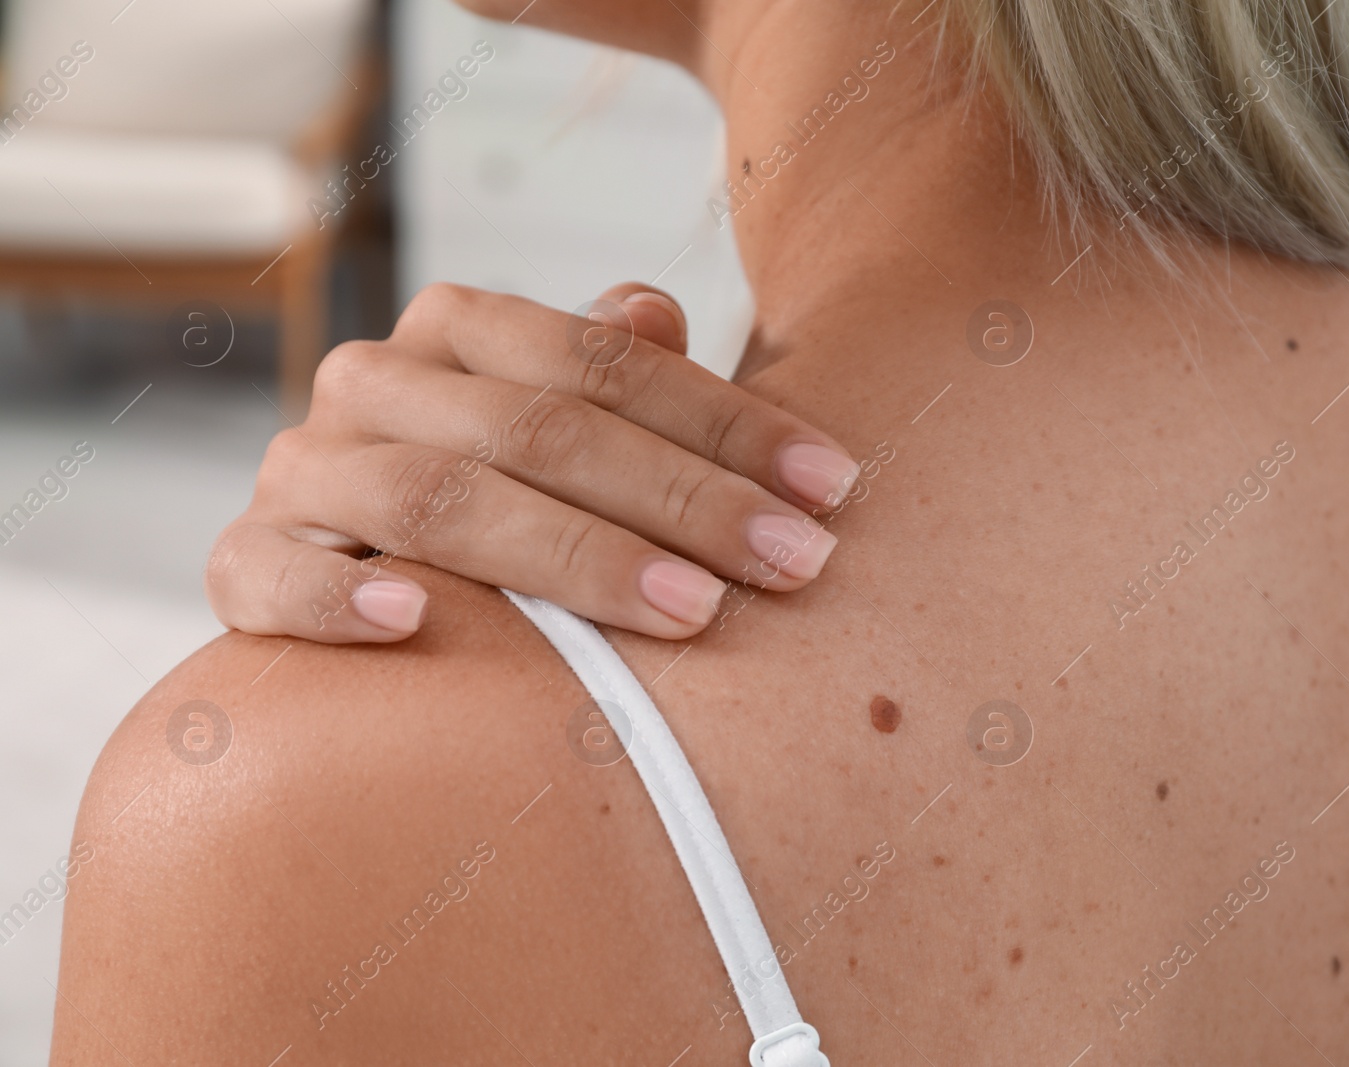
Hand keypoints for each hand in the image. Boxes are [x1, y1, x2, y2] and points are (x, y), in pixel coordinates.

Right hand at [205, 282, 859, 641]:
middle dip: (684, 501)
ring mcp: (306, 470)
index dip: (728, 423)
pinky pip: (270, 578)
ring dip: (572, 560)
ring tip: (689, 611)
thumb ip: (609, 371)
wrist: (350, 564)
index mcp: (462, 327)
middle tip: (793, 563)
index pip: (607, 361)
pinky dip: (339, 600)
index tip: (832, 487)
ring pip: (439, 503)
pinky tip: (417, 623)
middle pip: (542, 429)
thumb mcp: (563, 420)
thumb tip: (652, 308)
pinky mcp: (242, 563)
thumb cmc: (503, 491)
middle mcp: (378, 381)